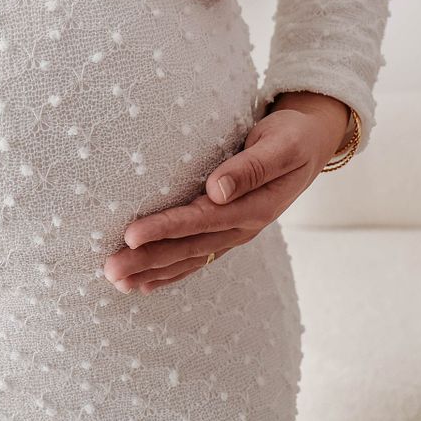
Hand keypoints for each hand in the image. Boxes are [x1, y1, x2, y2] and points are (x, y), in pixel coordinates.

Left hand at [103, 91, 349, 293]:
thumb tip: (217, 190)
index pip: (201, 220)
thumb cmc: (293, 136)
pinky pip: (195, 257)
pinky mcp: (226, 231)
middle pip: (188, 247)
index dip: (166, 228)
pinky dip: (169, 272)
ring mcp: (234, 233)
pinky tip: (144, 284)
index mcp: (255, 206)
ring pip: (188, 258)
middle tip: (110, 269)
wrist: (310, 143)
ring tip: (116, 281)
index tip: (130, 234)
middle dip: (147, 259)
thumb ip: (251, 167)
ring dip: (151, 271)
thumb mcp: (281, 144)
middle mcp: (243, 226)